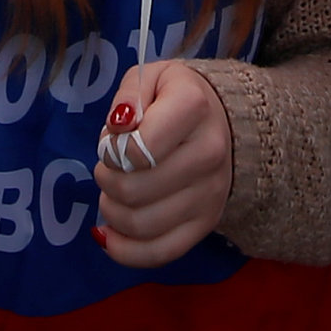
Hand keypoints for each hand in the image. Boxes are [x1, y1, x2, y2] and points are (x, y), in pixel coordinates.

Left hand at [92, 60, 230, 267]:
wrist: (224, 122)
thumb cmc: (176, 98)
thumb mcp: (151, 77)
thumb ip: (128, 95)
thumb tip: (118, 126)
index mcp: (193, 108)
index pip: (139, 149)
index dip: (111, 152)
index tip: (111, 145)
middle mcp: (209, 153)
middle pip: (135, 190)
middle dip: (106, 181)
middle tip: (107, 169)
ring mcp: (211, 194)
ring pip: (142, 224)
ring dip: (112, 212)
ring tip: (112, 193)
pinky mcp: (206, 224)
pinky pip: (160, 252)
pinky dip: (125, 251)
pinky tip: (109, 236)